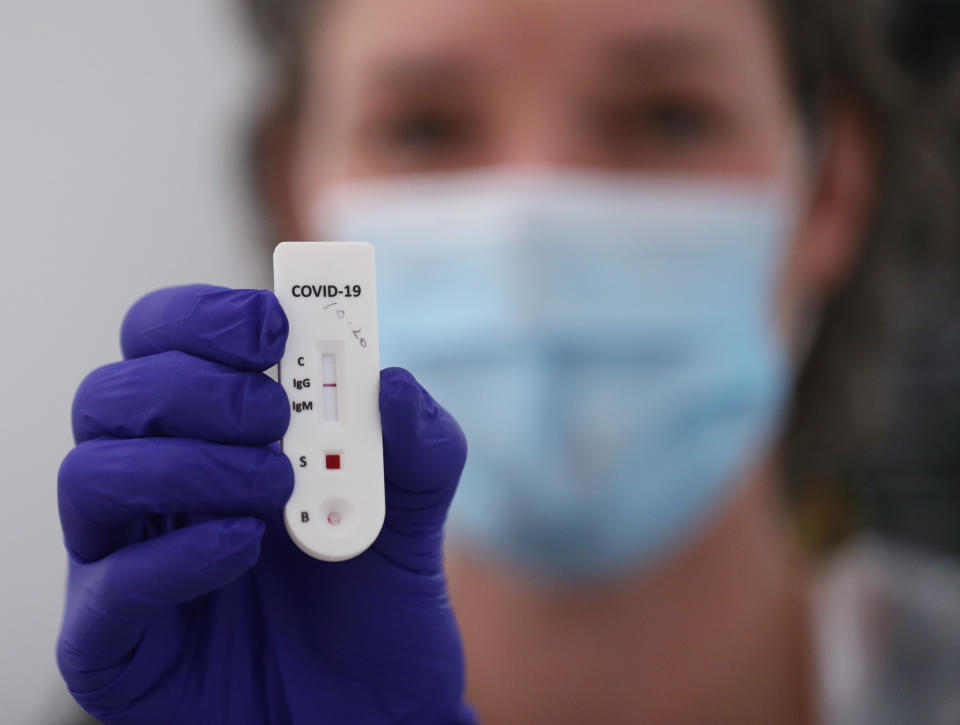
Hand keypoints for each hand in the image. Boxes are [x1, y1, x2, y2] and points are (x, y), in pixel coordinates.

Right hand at [57, 285, 475, 724]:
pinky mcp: (114, 642)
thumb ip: (417, 448)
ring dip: (188, 464)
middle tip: (272, 414)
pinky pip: (107, 585)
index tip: (270, 325)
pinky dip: (177, 555)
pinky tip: (244, 547)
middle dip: (195, 388)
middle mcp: (158, 487)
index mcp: (212, 437)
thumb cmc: (374, 608)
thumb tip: (392, 381)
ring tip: (274, 488)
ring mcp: (125, 561)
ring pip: (90, 475)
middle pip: (114, 394)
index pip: (165, 344)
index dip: (204, 317)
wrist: (372, 711)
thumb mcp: (416, 518)